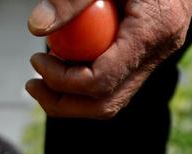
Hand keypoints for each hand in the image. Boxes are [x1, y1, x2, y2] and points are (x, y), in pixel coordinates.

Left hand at [26, 0, 191, 118]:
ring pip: (110, 100)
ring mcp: (155, 57)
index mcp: (152, 33)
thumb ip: (72, 0)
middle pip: (105, 104)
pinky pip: (114, 83)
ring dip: (71, 97)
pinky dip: (84, 81)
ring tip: (44, 74)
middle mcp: (158, 52)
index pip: (100, 81)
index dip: (61, 80)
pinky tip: (64, 60)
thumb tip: (37, 27)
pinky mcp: (147, 56)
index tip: (37, 62)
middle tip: (33, 84)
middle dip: (62, 102)